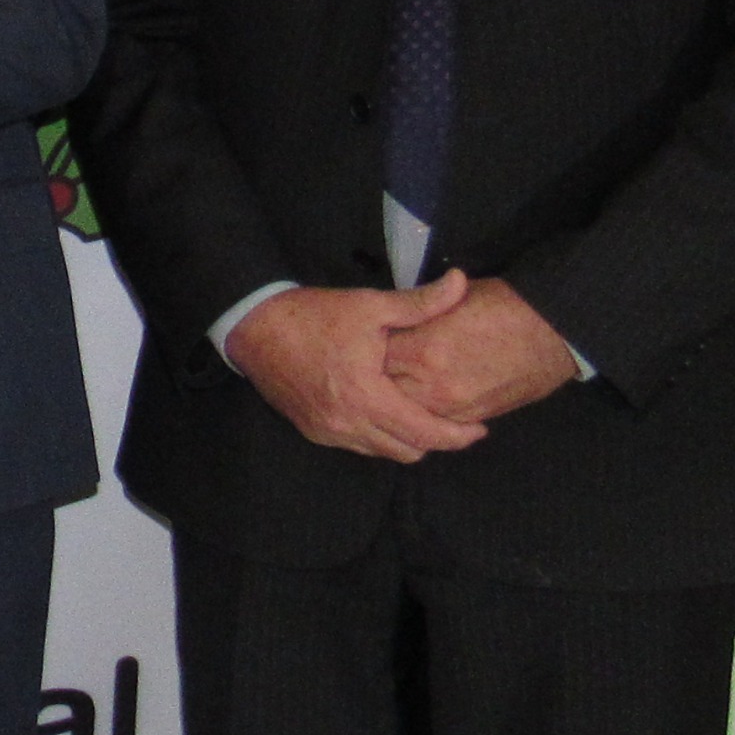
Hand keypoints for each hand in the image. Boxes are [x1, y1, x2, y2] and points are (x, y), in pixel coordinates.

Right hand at [222, 274, 485, 462]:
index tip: (481, 428)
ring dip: (406, 440)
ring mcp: (329, 432)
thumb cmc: (315, 315)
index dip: (458, 436)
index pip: (425, 433)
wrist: (254, 328)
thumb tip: (462, 281)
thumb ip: (421, 302)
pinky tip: (385, 413)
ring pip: (383, 453)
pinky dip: (378, 437)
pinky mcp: (314, 432)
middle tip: (453, 421)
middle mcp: (349, 423)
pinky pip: (358, 446)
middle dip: (436, 441)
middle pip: (408, 452)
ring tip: (421, 417)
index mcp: (368, 396)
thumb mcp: (370, 305)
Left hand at [382, 275, 582, 424]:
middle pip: (384, 392)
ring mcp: (452, 407)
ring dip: (397, 401)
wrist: (552, 331)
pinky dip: (422, 415)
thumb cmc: (502, 305)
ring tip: (390, 386)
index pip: (374, 358)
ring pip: (406, 415)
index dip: (366, 350)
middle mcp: (431, 385)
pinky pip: (434, 426)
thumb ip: (417, 314)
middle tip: (369, 370)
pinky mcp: (471, 418)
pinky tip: (417, 402)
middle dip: (375, 381)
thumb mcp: (449, 300)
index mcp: (422, 350)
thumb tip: (392, 320)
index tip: (362, 343)